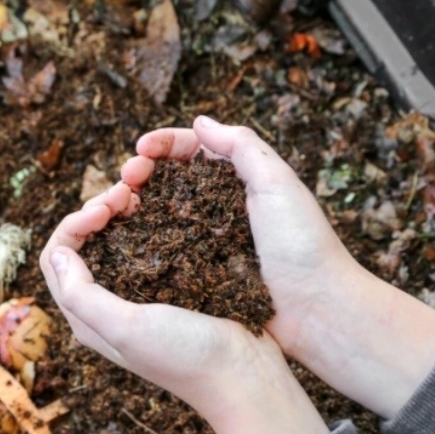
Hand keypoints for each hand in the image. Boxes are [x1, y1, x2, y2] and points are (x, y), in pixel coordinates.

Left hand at [40, 183, 328, 433]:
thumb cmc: (186, 356)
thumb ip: (82, 295)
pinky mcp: (168, 286)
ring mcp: (139, 294)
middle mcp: (107, 305)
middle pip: (82, 244)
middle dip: (95, 211)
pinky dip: (146, 221)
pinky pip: (145, 245)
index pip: (57, 258)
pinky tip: (162, 208)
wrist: (244, 375)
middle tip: (125, 193)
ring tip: (140, 193)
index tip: (104, 209)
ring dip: (119, 213)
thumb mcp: (127, 328)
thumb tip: (58, 252)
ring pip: (112, 240)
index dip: (73, 224)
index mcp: (87, 317)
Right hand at [121, 116, 434, 418]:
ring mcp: (206, 240)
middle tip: (126, 177)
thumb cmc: (303, 245)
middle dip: (142, 170)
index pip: (193, 149)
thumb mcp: (278, 183)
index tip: (141, 148)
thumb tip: (200, 122)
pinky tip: (126, 236)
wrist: (316, 311)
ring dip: (135, 202)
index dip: (163, 144)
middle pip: (169, 179)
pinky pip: (163, 249)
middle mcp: (219, 206)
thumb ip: (242, 146)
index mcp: (240, 180)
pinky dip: (142, 238)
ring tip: (118, 204)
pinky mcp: (198, 272)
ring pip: (160, 212)